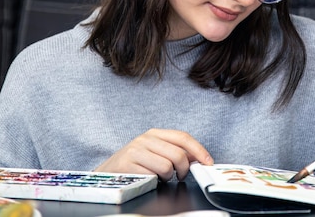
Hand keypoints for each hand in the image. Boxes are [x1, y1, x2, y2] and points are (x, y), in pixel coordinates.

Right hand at [94, 129, 212, 180]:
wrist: (106, 174)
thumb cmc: (134, 165)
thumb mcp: (155, 152)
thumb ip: (175, 151)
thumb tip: (198, 157)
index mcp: (154, 133)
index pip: (183, 137)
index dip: (199, 150)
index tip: (208, 162)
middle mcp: (145, 139)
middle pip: (178, 154)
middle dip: (184, 169)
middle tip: (179, 176)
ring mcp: (136, 151)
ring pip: (168, 166)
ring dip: (168, 177)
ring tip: (160, 177)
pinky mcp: (129, 164)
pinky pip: (154, 176)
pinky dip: (156, 181)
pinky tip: (149, 179)